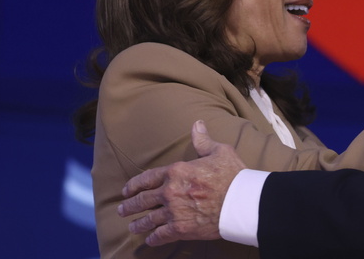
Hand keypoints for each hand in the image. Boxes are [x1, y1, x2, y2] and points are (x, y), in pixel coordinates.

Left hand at [118, 120, 246, 245]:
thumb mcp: (219, 151)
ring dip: (138, 223)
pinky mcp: (180, 229)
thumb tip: (197, 124)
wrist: (240, 201)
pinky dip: (153, 239)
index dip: (133, 185)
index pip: (146, 178)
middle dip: (130, 205)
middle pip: (143, 200)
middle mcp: (170, 192)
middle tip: (122, 209)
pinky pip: (160, 236)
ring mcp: (173, 212)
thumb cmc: (232, 174)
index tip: (126, 190)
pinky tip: (150, 240)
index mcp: (176, 171)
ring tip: (132, 226)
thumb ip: (203, 140)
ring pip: (148, 220)